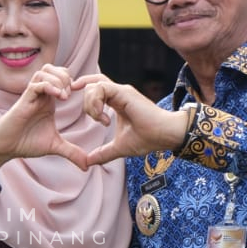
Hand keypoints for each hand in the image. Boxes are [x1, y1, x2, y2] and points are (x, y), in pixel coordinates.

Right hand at [0, 65, 89, 170]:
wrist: (5, 148)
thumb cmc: (26, 143)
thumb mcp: (55, 146)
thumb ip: (72, 152)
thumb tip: (87, 166)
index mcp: (49, 100)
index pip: (62, 77)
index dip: (73, 81)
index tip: (80, 96)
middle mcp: (40, 95)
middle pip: (52, 68)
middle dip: (65, 76)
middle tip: (71, 93)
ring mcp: (31, 96)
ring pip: (44, 72)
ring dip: (58, 80)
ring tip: (64, 96)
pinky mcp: (23, 101)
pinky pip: (36, 85)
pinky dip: (49, 86)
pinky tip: (58, 98)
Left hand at [75, 74, 191, 164]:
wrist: (165, 135)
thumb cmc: (148, 138)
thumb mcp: (120, 147)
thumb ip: (103, 153)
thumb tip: (87, 163)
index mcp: (118, 101)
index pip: (97, 87)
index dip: (84, 92)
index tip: (81, 107)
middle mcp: (119, 93)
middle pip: (91, 84)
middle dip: (84, 101)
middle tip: (94, 117)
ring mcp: (122, 91)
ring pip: (94, 86)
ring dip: (90, 104)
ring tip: (100, 119)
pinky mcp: (124, 93)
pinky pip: (101, 88)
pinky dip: (95, 102)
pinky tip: (102, 117)